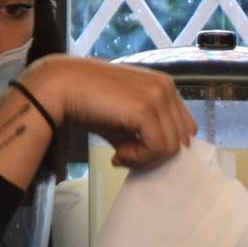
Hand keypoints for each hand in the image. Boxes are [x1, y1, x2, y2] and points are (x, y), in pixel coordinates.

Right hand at [24, 54, 195, 169]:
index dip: (164, 146)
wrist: (62, 86)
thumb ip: (146, 134)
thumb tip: (155, 160)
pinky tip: (118, 153)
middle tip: (125, 156)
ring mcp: (158, 96)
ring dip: (145, 159)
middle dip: (155, 156)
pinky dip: (139, 158)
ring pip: (172, 147)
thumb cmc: (90, 102)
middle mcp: (166, 88)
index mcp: (164, 86)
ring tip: (120, 154)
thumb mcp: (125, 119)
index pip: (185, 127)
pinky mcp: (145, 109)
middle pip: (181, 140)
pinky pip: (157, 148)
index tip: (136, 151)